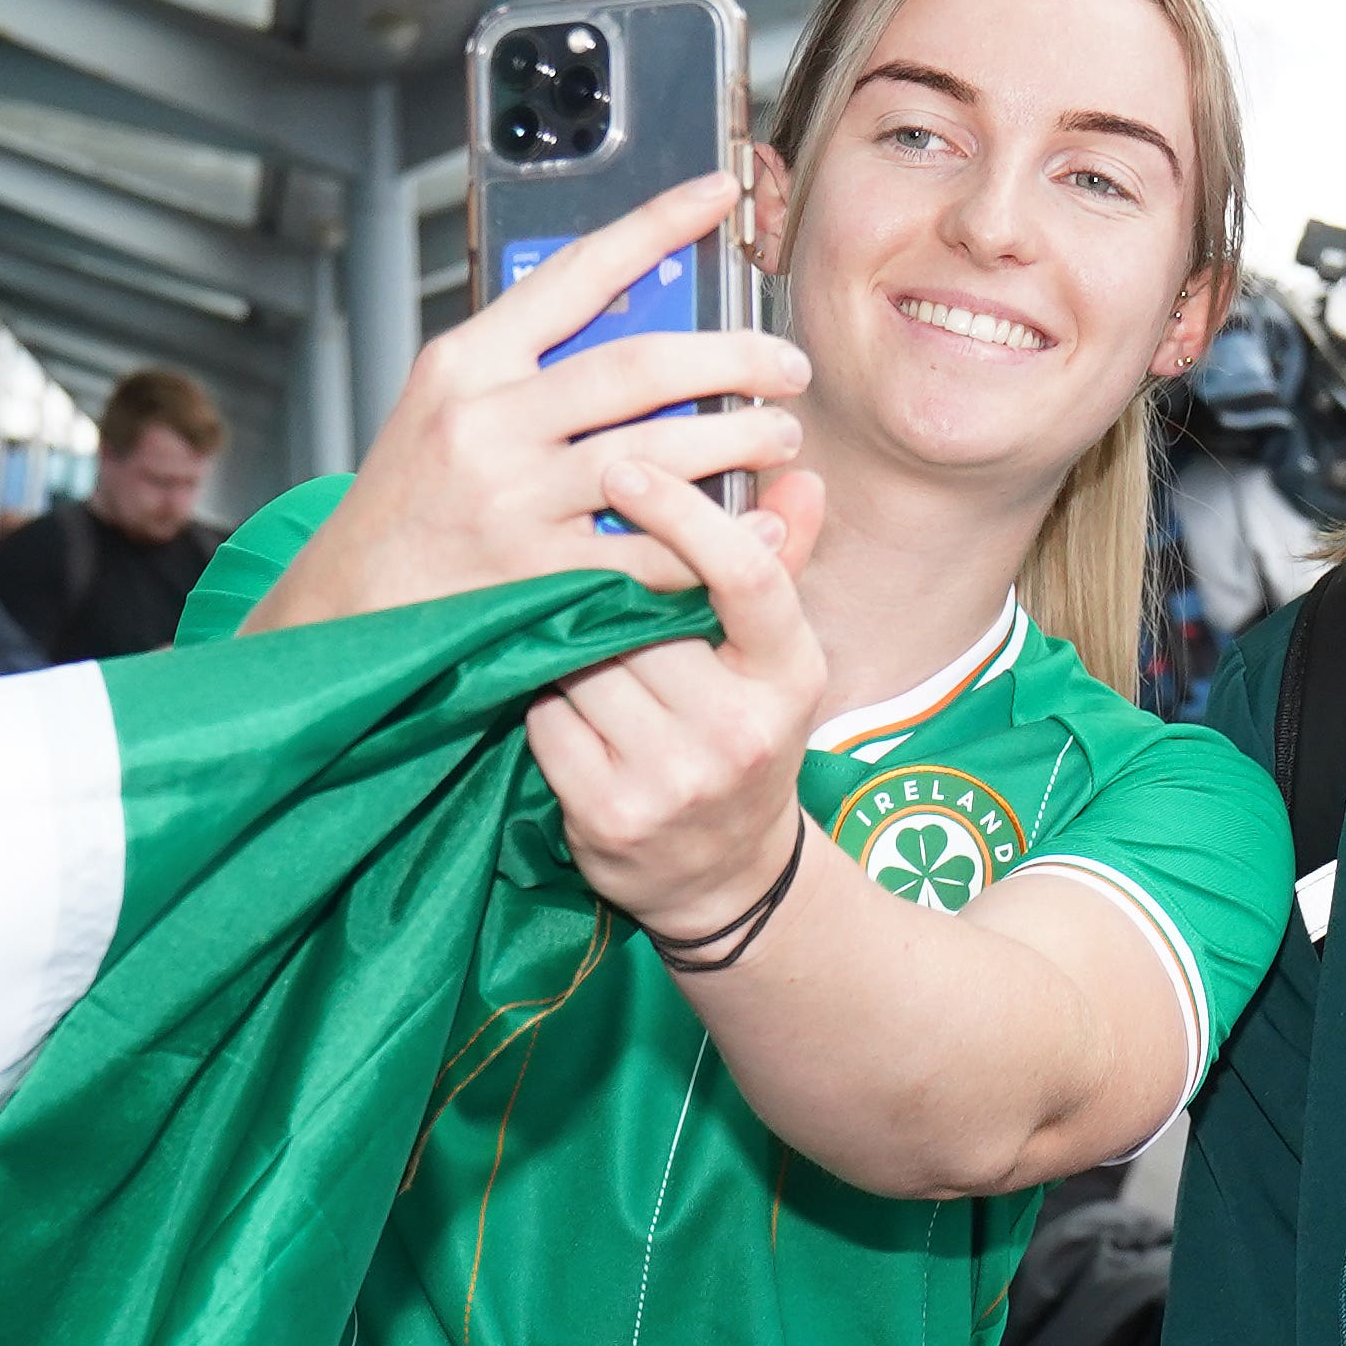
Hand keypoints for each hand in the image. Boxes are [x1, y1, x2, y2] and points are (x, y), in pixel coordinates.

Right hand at [243, 174, 813, 636]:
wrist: (347, 609)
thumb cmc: (410, 502)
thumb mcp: (446, 405)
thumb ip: (527, 361)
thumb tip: (635, 308)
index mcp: (466, 361)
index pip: (576, 272)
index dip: (657, 226)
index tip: (720, 195)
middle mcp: (488, 421)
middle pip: (639, 366)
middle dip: (733, 359)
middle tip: (788, 366)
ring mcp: (514, 501)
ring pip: (659, 455)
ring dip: (740, 440)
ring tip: (783, 433)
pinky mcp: (539, 576)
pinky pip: (653, 551)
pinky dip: (717, 540)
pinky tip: (759, 527)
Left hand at [523, 459, 836, 944]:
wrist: (725, 877)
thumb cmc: (744, 741)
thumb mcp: (776, 663)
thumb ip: (778, 567)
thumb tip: (799, 475)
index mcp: (790, 677)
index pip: (746, 575)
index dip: (683, 514)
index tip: (625, 468)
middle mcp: (740, 732)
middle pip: (643, 615)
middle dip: (607, 597)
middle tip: (591, 592)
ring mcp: (675, 779)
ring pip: (586, 663)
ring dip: (571, 650)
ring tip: (585, 660)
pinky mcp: (611, 813)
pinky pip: (549, 718)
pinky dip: (547, 705)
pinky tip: (567, 713)